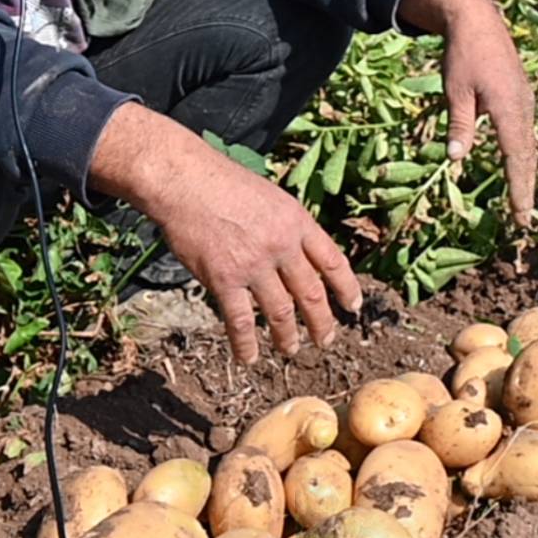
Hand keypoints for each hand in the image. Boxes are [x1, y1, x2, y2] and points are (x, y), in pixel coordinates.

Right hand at [90, 104, 362, 362]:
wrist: (184, 180)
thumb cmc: (225, 184)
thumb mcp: (273, 198)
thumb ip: (290, 227)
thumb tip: (303, 256)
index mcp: (298, 223)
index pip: (333, 262)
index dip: (346, 287)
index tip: (353, 307)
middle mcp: (282, 246)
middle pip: (311, 293)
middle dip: (322, 322)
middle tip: (326, 340)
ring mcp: (253, 264)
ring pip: (280, 312)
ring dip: (287, 336)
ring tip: (291, 350)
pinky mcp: (224, 279)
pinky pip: (240, 320)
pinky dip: (246, 343)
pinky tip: (250, 357)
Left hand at [398, 0, 537, 226]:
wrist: (478, 21)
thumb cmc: (463, 54)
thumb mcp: (455, 91)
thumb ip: (460, 126)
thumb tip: (456, 160)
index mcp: (508, 110)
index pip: (516, 158)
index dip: (519, 190)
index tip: (521, 216)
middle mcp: (523, 109)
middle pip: (527, 158)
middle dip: (525, 190)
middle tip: (523, 221)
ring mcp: (525, 103)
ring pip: (528, 146)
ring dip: (525, 174)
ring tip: (521, 201)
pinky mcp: (521, 98)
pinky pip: (525, 133)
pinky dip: (523, 155)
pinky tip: (517, 167)